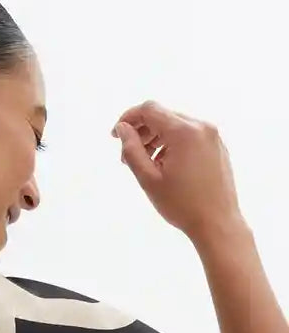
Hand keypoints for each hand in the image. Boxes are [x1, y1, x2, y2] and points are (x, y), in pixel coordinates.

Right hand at [111, 100, 243, 245]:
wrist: (217, 222)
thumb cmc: (182, 205)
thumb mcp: (149, 179)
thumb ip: (131, 150)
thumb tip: (122, 129)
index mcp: (184, 132)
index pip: (150, 109)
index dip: (128, 118)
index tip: (115, 135)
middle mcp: (201, 126)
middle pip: (163, 116)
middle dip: (142, 132)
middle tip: (127, 156)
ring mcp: (212, 135)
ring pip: (176, 125)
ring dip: (156, 138)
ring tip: (146, 164)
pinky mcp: (217, 145)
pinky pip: (190, 135)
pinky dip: (173, 144)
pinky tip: (165, 166)